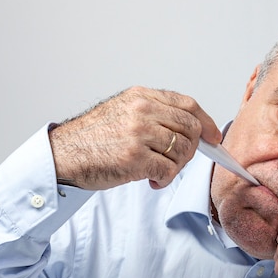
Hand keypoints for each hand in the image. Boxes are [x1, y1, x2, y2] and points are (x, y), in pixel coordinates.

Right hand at [49, 86, 221, 189]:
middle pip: (191, 128)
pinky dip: (164, 180)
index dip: (206, 122)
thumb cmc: (92, 137)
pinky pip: (168, 170)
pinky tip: (151, 180)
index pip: (188, 105)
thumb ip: (154, 113)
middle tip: (177, 161)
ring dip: (175, 167)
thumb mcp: (123, 111)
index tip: (213, 137)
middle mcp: (142, 110)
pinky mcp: (135, 157)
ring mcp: (139, 133)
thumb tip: (189, 128)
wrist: (64, 154)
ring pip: (183, 151)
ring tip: (158, 171)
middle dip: (191, 149)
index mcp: (142, 96)